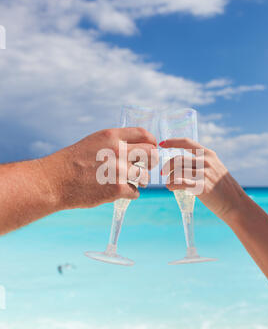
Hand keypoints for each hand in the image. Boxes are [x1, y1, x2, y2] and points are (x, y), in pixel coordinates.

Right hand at [40, 127, 157, 208]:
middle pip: (151, 154)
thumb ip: (115, 142)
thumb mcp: (94, 142)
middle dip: (150, 162)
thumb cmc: (73, 162)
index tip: (150, 149)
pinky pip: (135, 192)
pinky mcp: (117, 189)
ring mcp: (119, 170)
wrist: (55, 180)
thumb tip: (137, 147)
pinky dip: (130, 193)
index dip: (151, 143)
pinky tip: (119, 191)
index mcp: (112, 136)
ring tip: (129, 181)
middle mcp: (118, 151)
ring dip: (140, 180)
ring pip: (145, 176)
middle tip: (144, 168)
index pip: (145, 135)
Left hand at [160, 138, 245, 221]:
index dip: (172, 142)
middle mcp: (206, 161)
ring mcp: (204, 173)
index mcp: (209, 154)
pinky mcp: (202, 186)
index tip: (162, 144)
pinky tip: (170, 188)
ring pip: (177, 171)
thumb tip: (182, 164)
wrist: (235, 204)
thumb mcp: (215, 168)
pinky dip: (171, 185)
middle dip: (167, 166)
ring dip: (169, 178)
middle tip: (163, 173)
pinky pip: (180, 183)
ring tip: (168, 184)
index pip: (187, 142)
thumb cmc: (223, 188)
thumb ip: (202, 163)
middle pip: (178, 159)